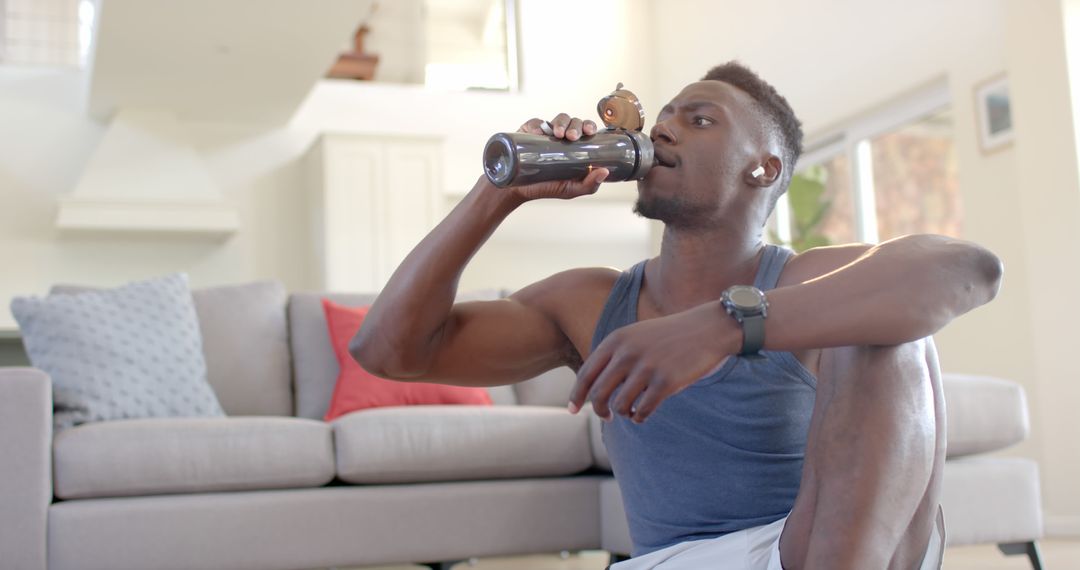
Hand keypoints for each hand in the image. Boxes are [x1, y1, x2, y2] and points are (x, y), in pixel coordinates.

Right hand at [502, 113, 608, 200]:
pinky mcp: (529, 131)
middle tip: (572, 136)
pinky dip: (538, 125)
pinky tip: (538, 132)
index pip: (586, 130)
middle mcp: (563, 137)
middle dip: (576, 125)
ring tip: (558, 135)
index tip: (589, 131)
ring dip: (561, 123)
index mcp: (576, 146)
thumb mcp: (570, 190)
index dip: (589, 126)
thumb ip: (589, 185)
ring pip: (559, 118)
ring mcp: (546, 133)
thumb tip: (605, 172)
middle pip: (574, 122)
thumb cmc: (547, 188)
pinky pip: (536, 123)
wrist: (518, 190)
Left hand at [568, 302, 739, 422]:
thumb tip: (595, 389)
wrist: (707, 328)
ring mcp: (647, 367)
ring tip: (631, 412)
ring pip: (620, 405)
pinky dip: (639, 417)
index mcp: (616, 340)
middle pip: (599, 393)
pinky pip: (643, 410)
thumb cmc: (669, 336)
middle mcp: (627, 353)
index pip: (586, 374)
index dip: (576, 395)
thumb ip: (615, 356)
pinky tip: (643, 414)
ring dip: (623, 413)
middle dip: (599, 410)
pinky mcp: (666, 381)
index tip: (573, 410)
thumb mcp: (636, 336)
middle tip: (606, 417)